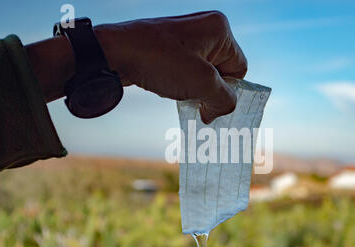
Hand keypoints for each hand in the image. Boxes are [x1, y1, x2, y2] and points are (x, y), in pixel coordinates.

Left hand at [26, 11, 246, 123]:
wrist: (114, 52)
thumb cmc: (159, 61)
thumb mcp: (201, 84)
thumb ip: (224, 100)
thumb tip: (223, 110)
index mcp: (220, 29)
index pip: (239, 69)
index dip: (226, 89)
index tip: (208, 100)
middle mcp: (206, 28)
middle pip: (223, 72)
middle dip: (210, 90)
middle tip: (194, 98)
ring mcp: (188, 36)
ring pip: (205, 74)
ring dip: (195, 89)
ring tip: (177, 90)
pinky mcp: (172, 45)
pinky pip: (188, 70)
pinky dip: (183, 84)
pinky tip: (170, 86)